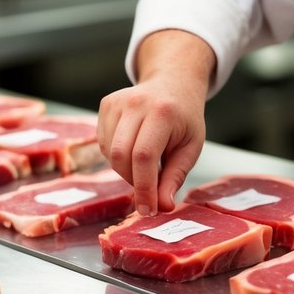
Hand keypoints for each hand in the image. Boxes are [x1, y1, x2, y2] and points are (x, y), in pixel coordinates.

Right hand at [96, 30, 213, 214]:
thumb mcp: (190, 148)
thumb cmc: (184, 119)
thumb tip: (162, 207)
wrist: (173, 84)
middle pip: (121, 156)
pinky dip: (117, 157)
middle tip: (149, 190)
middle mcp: (136, 103)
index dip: (144, 187)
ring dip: (125, 170)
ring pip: (109, 153)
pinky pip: (103, 144)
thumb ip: (175, 177)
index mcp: (163, 112)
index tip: (148, 210)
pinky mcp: (106, 105)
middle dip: (133, 181)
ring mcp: (117, 102)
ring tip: (146, 164)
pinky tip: (133, 149)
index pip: (144, 156)